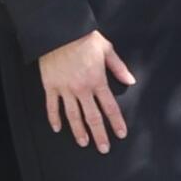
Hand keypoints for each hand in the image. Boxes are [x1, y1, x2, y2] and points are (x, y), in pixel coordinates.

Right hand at [38, 32, 134, 151]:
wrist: (57, 32)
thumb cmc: (84, 39)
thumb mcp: (107, 50)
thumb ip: (119, 68)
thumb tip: (130, 81)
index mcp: (97, 81)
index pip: (110, 107)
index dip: (116, 122)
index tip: (121, 134)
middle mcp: (82, 89)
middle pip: (92, 117)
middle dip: (99, 134)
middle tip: (103, 148)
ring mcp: (64, 89)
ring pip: (72, 116)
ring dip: (78, 131)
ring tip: (83, 143)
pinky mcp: (50, 86)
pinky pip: (52, 106)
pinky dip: (54, 118)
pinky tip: (58, 129)